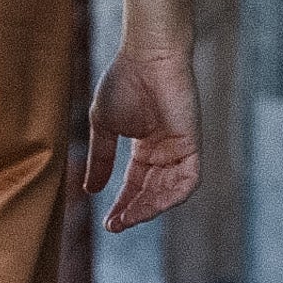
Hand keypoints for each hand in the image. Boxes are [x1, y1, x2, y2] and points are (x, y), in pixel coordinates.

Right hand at [83, 46, 200, 231]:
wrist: (146, 56)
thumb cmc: (124, 81)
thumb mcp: (104, 127)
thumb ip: (100, 159)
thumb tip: (90, 191)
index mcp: (146, 146)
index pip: (135, 185)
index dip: (122, 205)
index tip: (107, 223)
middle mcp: (165, 151)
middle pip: (152, 192)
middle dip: (134, 211)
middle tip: (115, 226)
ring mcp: (180, 148)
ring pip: (170, 191)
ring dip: (150, 208)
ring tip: (128, 219)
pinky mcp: (192, 143)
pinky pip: (188, 180)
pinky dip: (172, 196)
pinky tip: (152, 206)